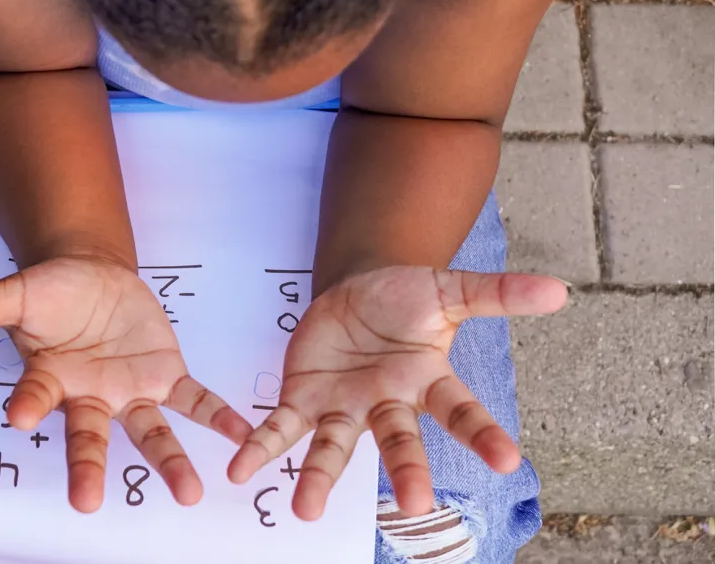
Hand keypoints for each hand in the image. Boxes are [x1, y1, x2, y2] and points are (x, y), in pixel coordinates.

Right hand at [0, 256, 252, 511]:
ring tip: (189, 493)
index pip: (38, 396)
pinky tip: (243, 436)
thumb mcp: (13, 293)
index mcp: (51, 379)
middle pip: (89, 437)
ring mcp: (130, 391)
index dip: (30, 403)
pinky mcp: (164, 375)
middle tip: (88, 502)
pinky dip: (217, 417)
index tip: (21, 414)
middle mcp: (90, 397)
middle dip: (90, 468)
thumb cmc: (50, 292)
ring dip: (169, 462)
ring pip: (150, 432)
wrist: (92, 276)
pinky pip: (193, 401)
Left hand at [227, 266, 566, 519]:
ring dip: (319, 479)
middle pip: (398, 440)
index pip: (460, 411)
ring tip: (305, 511)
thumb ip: (497, 295)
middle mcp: (387, 404)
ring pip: (334, 448)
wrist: (356, 290)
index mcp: (426, 381)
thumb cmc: (406, 298)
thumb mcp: (449, 290)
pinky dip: (261, 449)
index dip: (483, 434)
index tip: (509, 460)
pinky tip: (240, 470)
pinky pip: (282, 429)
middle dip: (406, 469)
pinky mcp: (304, 400)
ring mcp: (343, 407)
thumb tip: (561, 291)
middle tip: (415, 505)